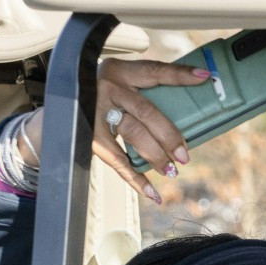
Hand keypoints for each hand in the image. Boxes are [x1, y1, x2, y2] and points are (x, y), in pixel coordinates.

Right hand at [19, 57, 211, 204]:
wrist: (60, 109)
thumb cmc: (103, 96)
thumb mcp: (120, 84)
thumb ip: (145, 92)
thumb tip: (188, 111)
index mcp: (120, 70)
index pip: (155, 72)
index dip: (179, 75)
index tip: (205, 78)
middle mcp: (107, 86)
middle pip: (146, 112)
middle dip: (169, 135)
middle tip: (184, 155)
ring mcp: (95, 110)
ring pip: (133, 133)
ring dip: (156, 155)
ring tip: (171, 171)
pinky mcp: (89, 136)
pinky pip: (118, 161)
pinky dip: (137, 180)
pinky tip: (154, 194)